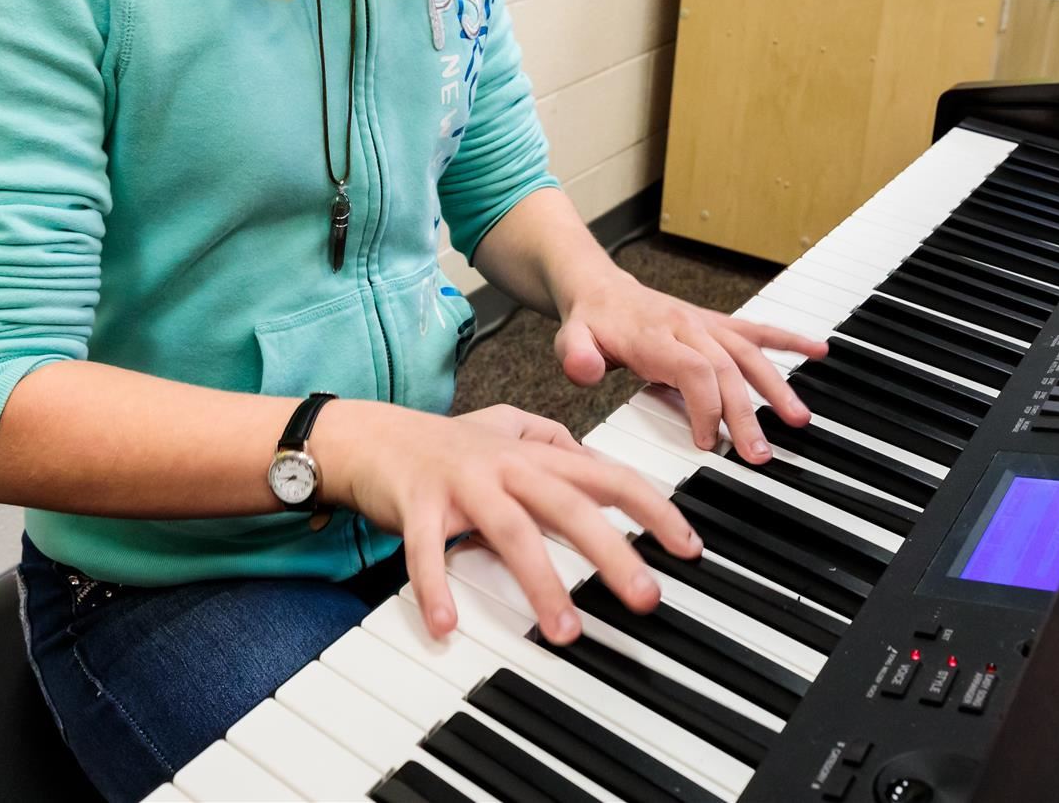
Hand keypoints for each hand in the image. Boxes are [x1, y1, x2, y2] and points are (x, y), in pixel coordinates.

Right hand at [320, 401, 701, 641]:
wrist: (371, 435)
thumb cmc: (445, 442)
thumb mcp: (508, 428)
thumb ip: (554, 439)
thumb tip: (595, 457)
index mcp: (536, 456)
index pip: (609, 476)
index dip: (653, 508)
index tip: (688, 547)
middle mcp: (507, 467)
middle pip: (571, 506)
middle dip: (613, 552)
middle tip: (646, 597)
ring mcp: (463, 485)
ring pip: (512, 530)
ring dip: (540, 581)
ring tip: (565, 630)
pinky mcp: (418, 505)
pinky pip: (427, 550)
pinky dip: (436, 586)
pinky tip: (448, 625)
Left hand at [553, 274, 828, 461]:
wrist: (599, 288)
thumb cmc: (590, 321)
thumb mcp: (570, 337)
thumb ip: (576, 354)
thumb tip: (586, 369)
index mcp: (655, 335)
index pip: (694, 370)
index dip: (706, 406)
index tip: (707, 443)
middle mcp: (687, 327)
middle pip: (727, 369)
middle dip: (747, 413)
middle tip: (760, 454)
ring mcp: (705, 325)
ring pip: (748, 354)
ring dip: (776, 386)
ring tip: (798, 419)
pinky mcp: (716, 325)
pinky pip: (756, 331)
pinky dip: (788, 339)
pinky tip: (818, 350)